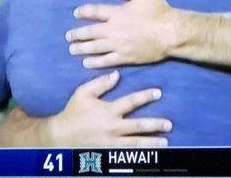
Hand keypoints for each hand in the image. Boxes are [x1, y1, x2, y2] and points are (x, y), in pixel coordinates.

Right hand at [52, 71, 171, 146]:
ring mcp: (112, 142)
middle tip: (169, 124)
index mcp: (108, 111)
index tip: (158, 93)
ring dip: (152, 142)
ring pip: (136, 143)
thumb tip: (117, 75)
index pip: (131, 102)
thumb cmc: (73, 112)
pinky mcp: (109, 153)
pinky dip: (139, 154)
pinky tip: (150, 154)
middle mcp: (113, 127)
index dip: (145, 96)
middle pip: (138, 126)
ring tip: (165, 142)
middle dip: (155, 124)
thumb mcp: (83, 93)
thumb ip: (100, 83)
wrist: (61, 136)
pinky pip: (127, 154)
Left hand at [66, 0, 178, 67]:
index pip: (95, 12)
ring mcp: (119, 45)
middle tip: (68, 36)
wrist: (171, 33)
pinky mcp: (125, 57)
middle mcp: (114, 30)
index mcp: (117, 13)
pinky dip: (95, 62)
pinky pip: (106, 61)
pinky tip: (86, 63)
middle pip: (91, 33)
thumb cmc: (159, 11)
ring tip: (72, 49)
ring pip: (95, 48)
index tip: (76, 13)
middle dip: (78, 34)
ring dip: (82, 48)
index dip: (84, 12)